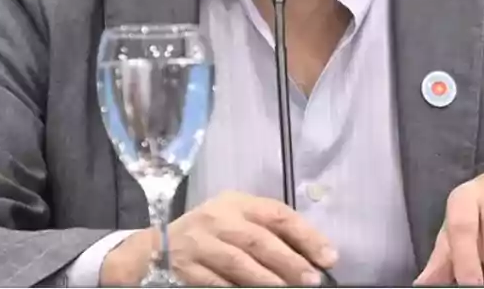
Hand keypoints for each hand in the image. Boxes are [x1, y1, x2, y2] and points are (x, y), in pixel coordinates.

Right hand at [101, 191, 337, 285]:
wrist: (155, 248)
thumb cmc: (208, 233)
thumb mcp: (233, 218)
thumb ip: (266, 229)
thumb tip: (312, 255)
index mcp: (236, 202)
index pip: (276, 213)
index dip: (305, 234)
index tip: (328, 256)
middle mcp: (217, 219)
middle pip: (258, 239)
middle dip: (289, 261)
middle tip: (312, 279)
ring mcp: (199, 245)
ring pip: (238, 263)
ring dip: (267, 280)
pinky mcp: (187, 270)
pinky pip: (216, 284)